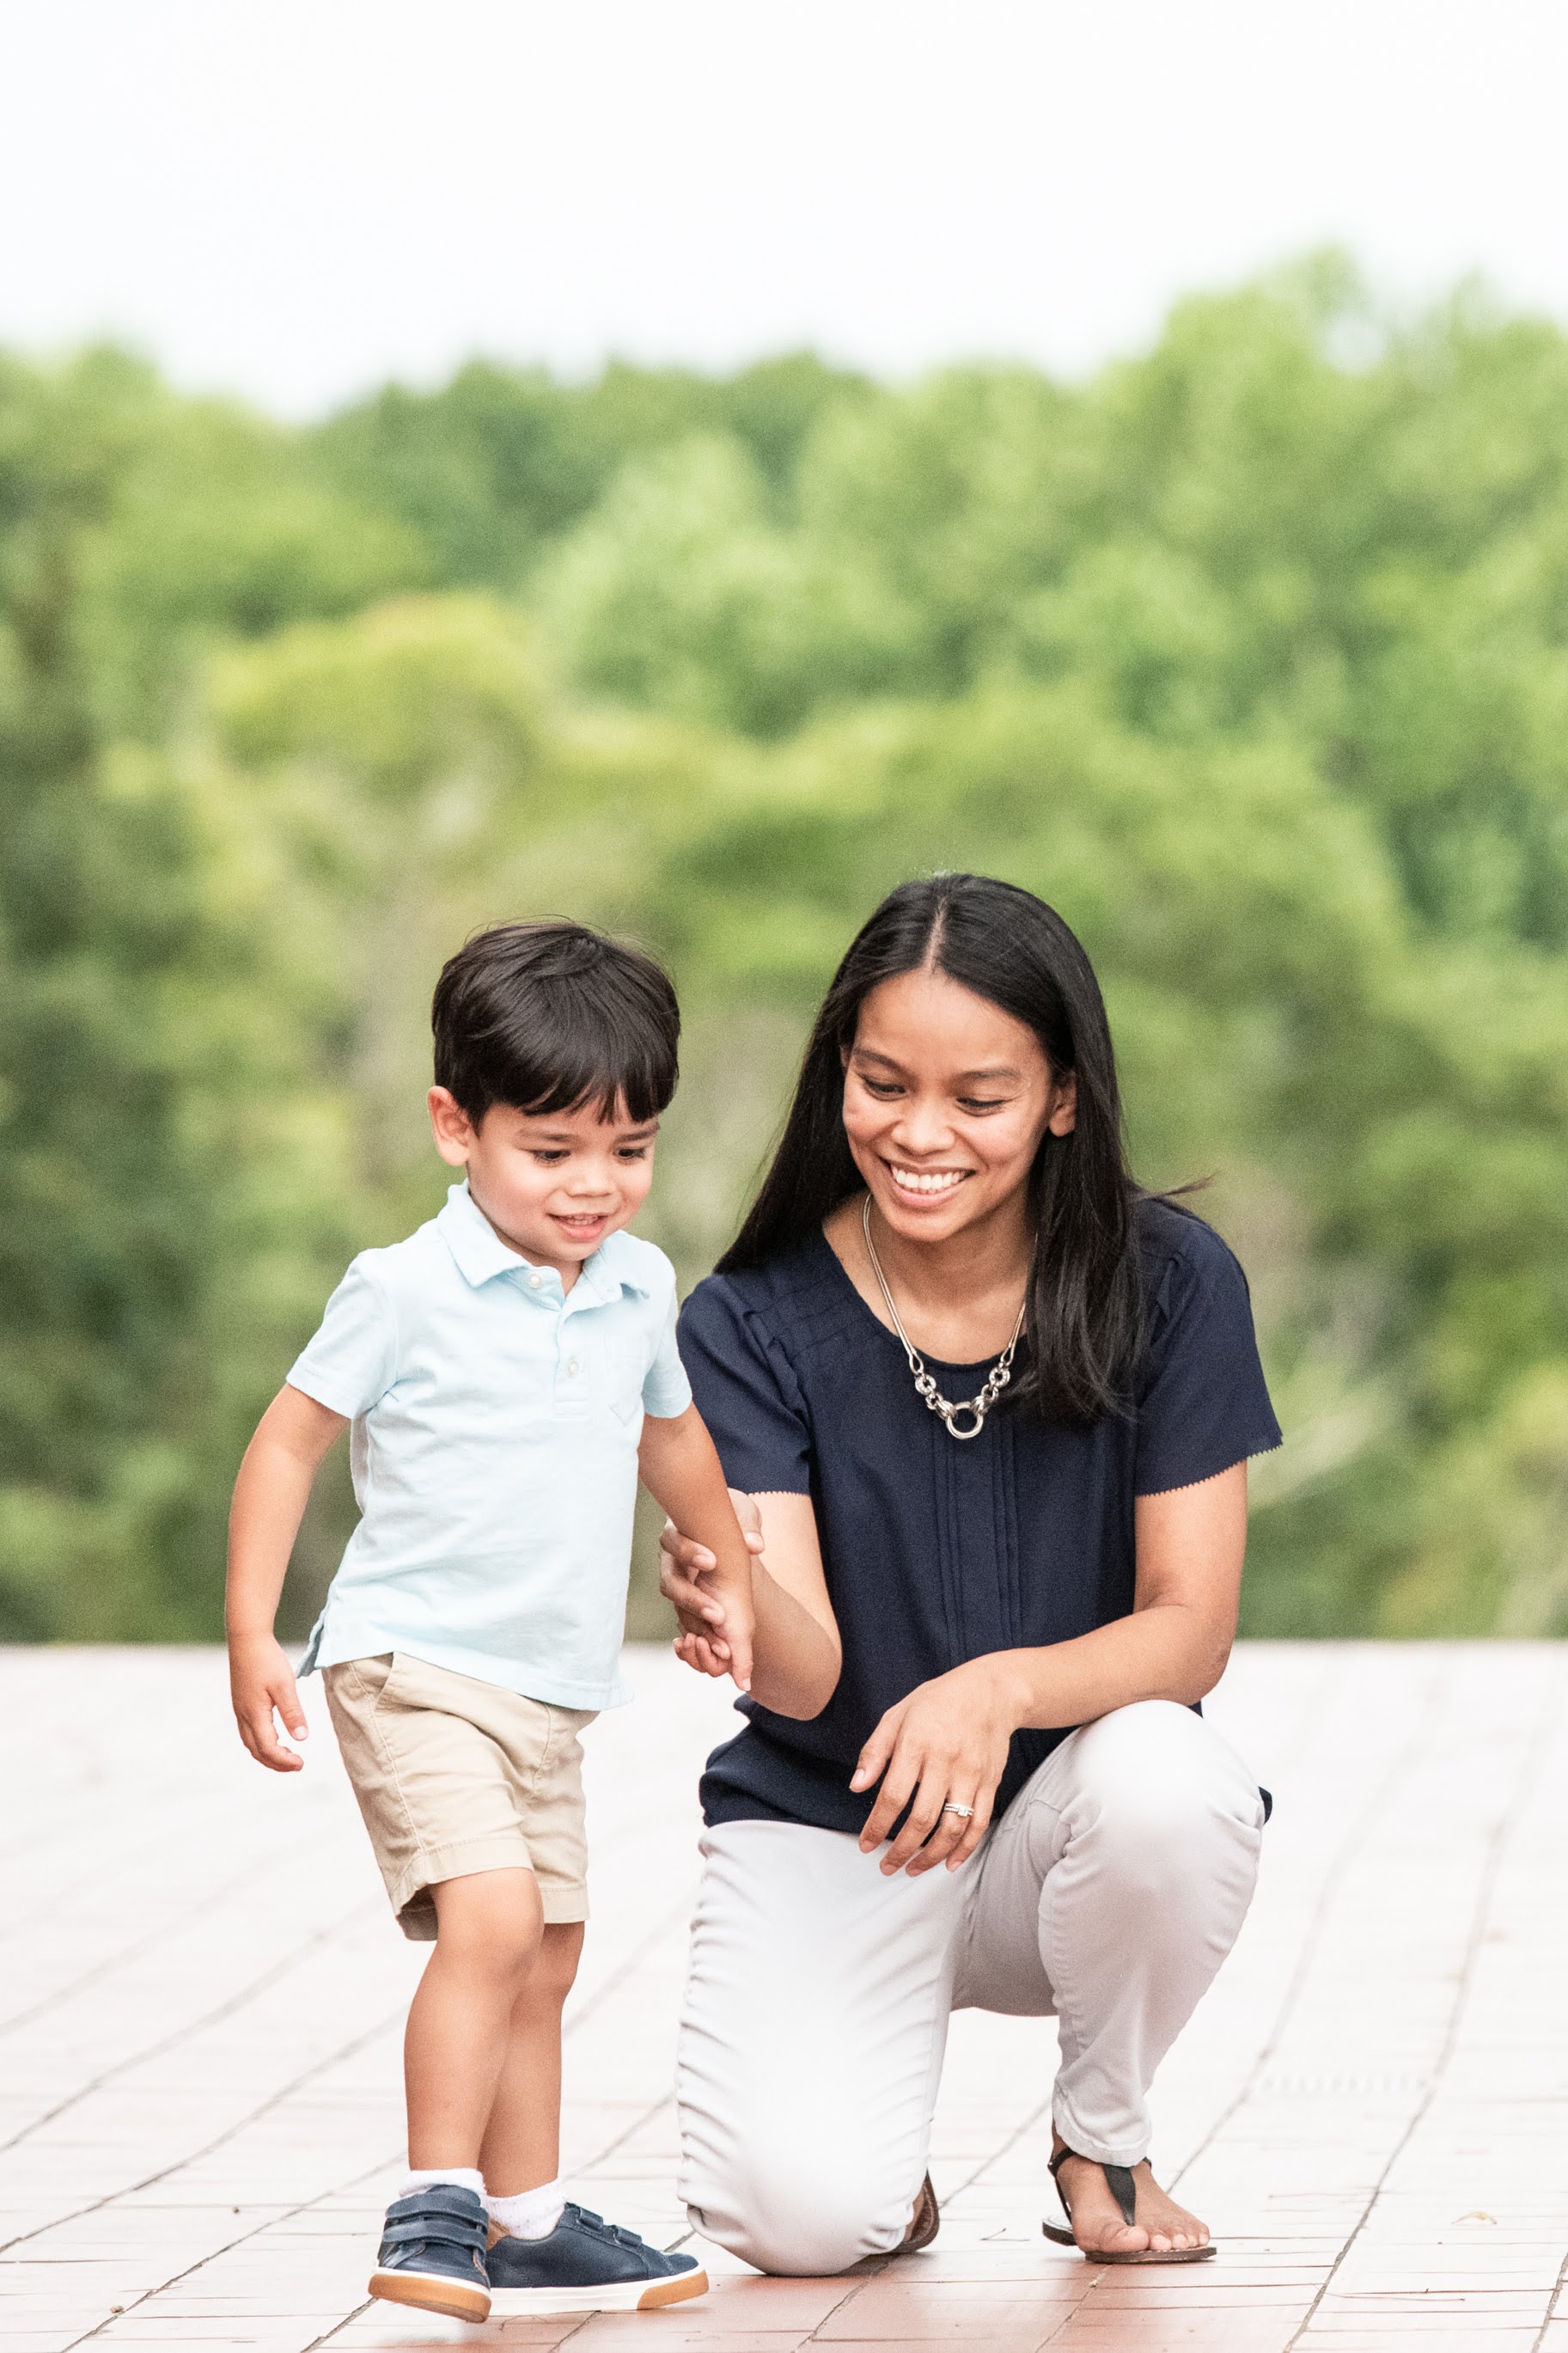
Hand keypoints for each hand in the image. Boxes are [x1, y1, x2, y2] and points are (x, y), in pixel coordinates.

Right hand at [229, 1630, 309, 1770]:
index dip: (284, 1760)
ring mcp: (239, 1710)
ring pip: (250, 1742)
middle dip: (275, 1763)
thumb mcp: (284, 1685)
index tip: (301, 1764)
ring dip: (267, 1754)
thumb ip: (293, 1713)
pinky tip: (275, 1737)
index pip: (268, 1748)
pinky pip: (248, 1732)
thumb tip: (302, 1739)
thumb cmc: (267, 1660)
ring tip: (287, 1756)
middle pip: (257, 1750)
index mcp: (254, 1714)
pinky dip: (261, 1742)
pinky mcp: (241, 1703)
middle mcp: (243, 1715)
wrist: (247, 1639)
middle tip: (296, 1765)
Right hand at [660, 1491, 763, 1680]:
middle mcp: (671, 1563)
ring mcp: (678, 1586)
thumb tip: (755, 1545)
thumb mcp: (742, 1512)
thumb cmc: (731, 1514)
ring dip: (699, 1626)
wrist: (726, 1523)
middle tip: (720, 1615)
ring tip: (724, 1642)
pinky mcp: (689, 1605)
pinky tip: (717, 1654)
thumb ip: (746, 1525)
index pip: (674, 1544)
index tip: (713, 1560)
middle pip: (671, 1585)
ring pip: (678, 1611)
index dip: (689, 1553)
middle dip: (693, 1600)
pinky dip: (700, 1640)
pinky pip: (688, 1625)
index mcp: (677, 1535)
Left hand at [850, 1658, 1023, 1875]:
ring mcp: (971, 1773)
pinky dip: (965, 1848)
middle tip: (886, 1866)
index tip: (866, 1846)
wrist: (991, 1690)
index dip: (877, 1826)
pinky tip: (949, 1862)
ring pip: (952, 1827)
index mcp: (917, 1743)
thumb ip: (875, 1751)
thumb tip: (857, 1786)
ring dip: (931, 1856)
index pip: (893, 1795)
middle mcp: (946, 1760)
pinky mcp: (990, 1782)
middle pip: (922, 1818)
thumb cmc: (937, 1701)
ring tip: (913, 1869)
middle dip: (901, 1850)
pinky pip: (979, 1822)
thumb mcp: (897, 1715)